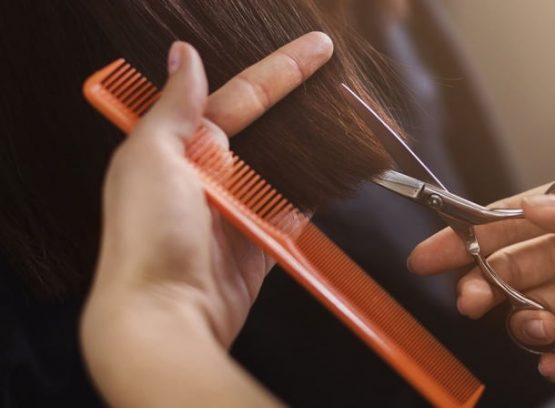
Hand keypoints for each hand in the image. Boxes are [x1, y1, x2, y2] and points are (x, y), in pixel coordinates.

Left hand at [81, 33, 331, 406]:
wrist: (165, 316)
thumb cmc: (146, 239)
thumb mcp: (150, 158)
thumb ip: (174, 107)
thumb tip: (183, 56)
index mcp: (180, 148)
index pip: (240, 97)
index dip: (281, 71)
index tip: (316, 49)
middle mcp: (209, 176)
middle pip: (266, 129)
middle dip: (299, 103)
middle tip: (336, 76)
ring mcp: (237, 211)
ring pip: (283, 169)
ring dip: (310, 149)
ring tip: (343, 123)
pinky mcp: (259, 245)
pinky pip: (294, 212)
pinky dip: (313, 197)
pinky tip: (334, 177)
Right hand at [409, 156, 554, 382]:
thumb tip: (530, 210)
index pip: (514, 222)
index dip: (469, 236)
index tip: (431, 253)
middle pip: (516, 269)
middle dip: (482, 283)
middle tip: (468, 299)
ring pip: (539, 309)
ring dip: (520, 320)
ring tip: (531, 324)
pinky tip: (553, 360)